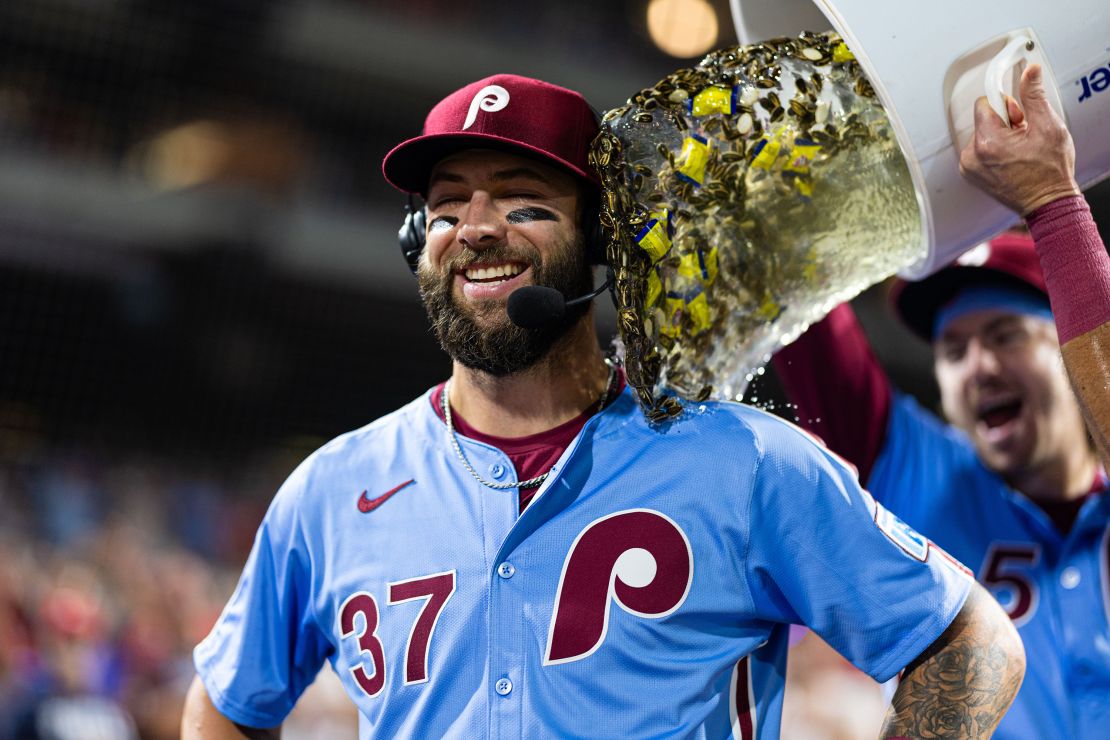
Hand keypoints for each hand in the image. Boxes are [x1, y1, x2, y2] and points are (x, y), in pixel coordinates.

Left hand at [959, 64, 1079, 215]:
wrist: (1047, 203)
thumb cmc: (1049, 172)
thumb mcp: (1048, 127)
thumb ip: (1034, 96)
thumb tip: (1029, 71)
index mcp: (987, 142)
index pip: (983, 103)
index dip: (1006, 106)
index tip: (1019, 116)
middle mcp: (971, 156)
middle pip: (982, 119)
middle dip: (1004, 122)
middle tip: (1023, 137)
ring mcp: (968, 167)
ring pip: (981, 134)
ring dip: (999, 136)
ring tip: (1018, 151)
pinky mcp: (970, 174)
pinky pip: (978, 149)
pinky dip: (992, 150)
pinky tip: (1009, 159)